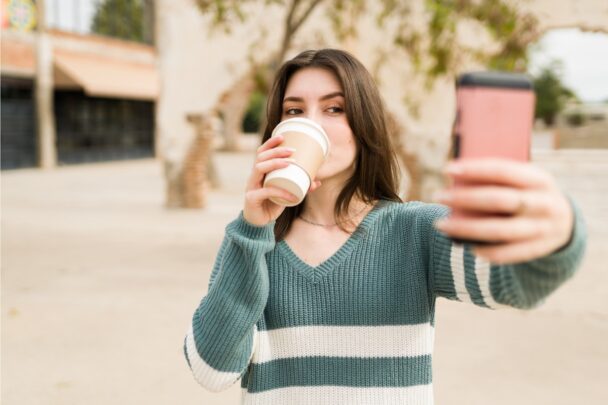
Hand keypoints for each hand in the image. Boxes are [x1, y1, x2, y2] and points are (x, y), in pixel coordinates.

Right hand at [243, 135, 321, 226]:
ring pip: (259, 169)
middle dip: (276, 151)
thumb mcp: (285, 193)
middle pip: (261, 157)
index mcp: (260, 173)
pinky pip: (266, 192)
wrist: (258, 223)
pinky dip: (280, 192)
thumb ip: (298, 187)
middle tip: (292, 151)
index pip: (261, 153)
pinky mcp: (252, 199)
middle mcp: (253, 177)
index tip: (283, 136)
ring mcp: (251, 187)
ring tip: (290, 163)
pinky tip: (292, 196)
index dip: (270, 143)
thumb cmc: (271, 204)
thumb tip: (316, 182)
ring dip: (274, 163)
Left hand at [433, 158, 574, 263]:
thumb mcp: (523, 180)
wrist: (564, 222)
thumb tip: (457, 179)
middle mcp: (544, 203)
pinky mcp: (537, 250)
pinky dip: (484, 250)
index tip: (448, 169)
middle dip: (465, 198)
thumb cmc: (527, 194)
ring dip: (466, 228)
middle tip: (438, 196)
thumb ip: (499, 179)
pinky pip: (506, 253)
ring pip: (499, 230)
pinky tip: (464, 245)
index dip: (475, 169)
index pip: (504, 171)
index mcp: (540, 179)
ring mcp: (542, 229)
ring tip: (441, 225)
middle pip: (499, 200)